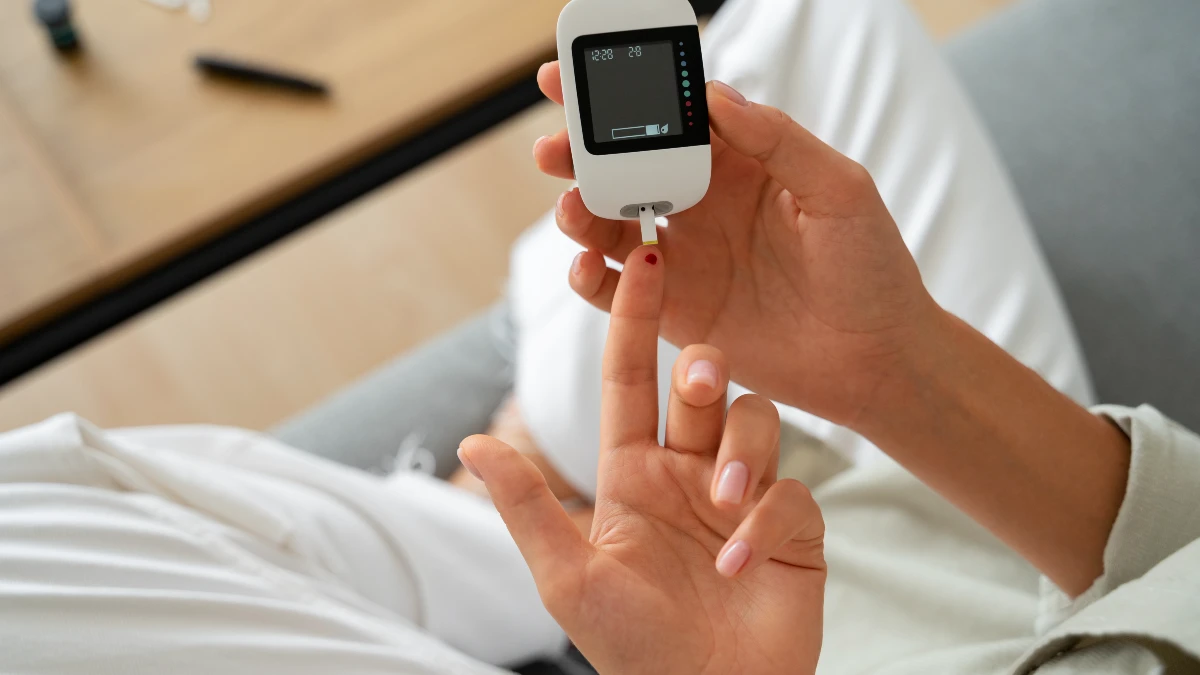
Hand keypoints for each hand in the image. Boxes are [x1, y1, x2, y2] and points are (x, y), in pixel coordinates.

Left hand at [459, 247, 825, 674]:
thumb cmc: (632, 648)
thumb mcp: (568, 576)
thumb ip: (527, 505)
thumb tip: (472, 442)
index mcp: (632, 473)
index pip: (630, 380)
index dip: (633, 320)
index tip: (645, 259)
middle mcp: (688, 474)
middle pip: (703, 387)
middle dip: (702, 370)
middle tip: (697, 380)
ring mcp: (741, 498)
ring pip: (755, 422)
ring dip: (741, 454)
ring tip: (722, 511)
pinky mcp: (792, 529)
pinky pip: (792, 494)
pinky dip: (768, 523)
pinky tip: (742, 565)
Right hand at [534, 63, 936, 427]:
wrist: (876, 361)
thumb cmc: (871, 269)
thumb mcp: (840, 191)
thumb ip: (779, 141)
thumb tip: (716, 95)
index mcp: (739, 164)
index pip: (673, 118)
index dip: (626, 96)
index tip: (580, 77)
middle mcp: (701, 205)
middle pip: (625, 167)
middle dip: (582, 151)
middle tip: (553, 147)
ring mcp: (683, 257)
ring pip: (609, 224)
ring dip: (579, 210)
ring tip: (572, 207)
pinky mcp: (672, 310)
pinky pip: (614, 289)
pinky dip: (588, 275)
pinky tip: (585, 263)